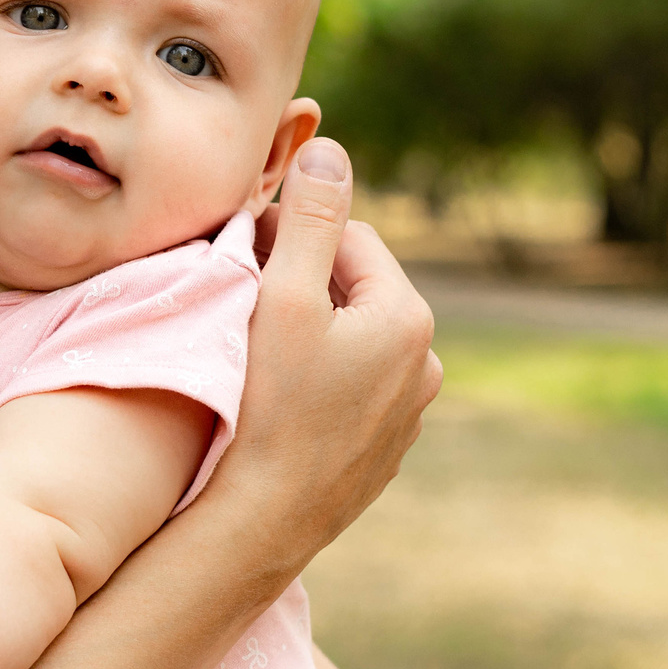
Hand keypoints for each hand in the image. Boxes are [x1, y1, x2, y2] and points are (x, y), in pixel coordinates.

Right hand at [230, 136, 441, 556]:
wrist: (268, 520)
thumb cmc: (271, 407)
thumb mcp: (284, 299)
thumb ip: (308, 220)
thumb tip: (329, 148)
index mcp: (408, 317)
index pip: (349, 237)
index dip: (292, 232)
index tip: (243, 246)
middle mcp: (426, 362)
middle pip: (354, 287)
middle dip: (303, 278)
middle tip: (242, 290)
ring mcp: (408, 411)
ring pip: (354, 338)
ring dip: (312, 327)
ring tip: (257, 343)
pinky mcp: (384, 448)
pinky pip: (352, 386)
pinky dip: (319, 376)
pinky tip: (278, 394)